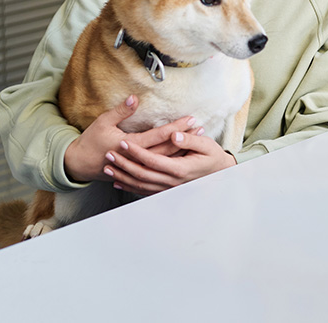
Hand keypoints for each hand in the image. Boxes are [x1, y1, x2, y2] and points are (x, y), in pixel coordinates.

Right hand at [64, 96, 196, 182]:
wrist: (81, 164)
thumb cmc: (92, 141)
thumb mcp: (103, 122)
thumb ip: (120, 111)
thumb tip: (134, 98)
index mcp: (130, 145)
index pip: (159, 135)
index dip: (176, 127)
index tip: (191, 118)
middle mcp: (137, 158)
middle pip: (167, 148)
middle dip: (186, 137)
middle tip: (201, 127)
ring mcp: (138, 166)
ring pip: (166, 158)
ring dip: (183, 147)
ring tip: (198, 137)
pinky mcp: (139, 170)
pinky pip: (160, 165)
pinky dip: (173, 157)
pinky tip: (185, 150)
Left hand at [102, 130, 236, 193]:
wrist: (219, 172)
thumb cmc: (212, 156)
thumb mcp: (206, 145)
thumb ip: (189, 140)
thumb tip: (174, 135)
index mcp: (180, 169)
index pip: (153, 160)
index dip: (137, 152)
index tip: (123, 142)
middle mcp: (172, 182)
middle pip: (142, 174)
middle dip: (124, 164)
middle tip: (109, 153)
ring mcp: (168, 188)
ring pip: (140, 184)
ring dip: (123, 176)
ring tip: (108, 166)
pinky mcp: (166, 190)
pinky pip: (144, 191)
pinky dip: (130, 187)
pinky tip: (119, 182)